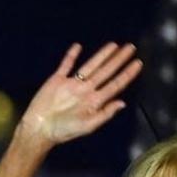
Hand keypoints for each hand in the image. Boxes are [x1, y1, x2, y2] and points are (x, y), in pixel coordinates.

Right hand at [16, 42, 142, 147]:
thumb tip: (122, 103)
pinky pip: (66, 66)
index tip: (138, 63)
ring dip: (102, 55)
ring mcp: (72, 84)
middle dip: (119, 60)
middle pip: (106, 72)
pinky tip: (78, 47)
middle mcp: (86, 90)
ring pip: (90, 66)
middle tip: (131, 47)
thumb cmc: (63, 131)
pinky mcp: (57, 80)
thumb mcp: (87, 126)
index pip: (115, 85)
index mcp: (94, 101)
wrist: (38, 129)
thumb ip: (105, 114)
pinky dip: (71, 56)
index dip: (127, 74)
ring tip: (114, 45)